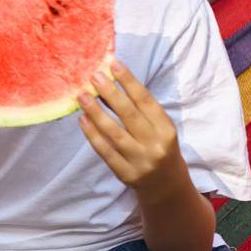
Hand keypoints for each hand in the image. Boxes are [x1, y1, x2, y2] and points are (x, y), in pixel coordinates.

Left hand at [78, 61, 188, 200]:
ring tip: (82, 95)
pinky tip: (82, 120)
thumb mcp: (158, 129)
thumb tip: (110, 84)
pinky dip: (92, 134)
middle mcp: (156, 145)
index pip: (146, 101)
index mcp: (166, 129)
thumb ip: (139, 111)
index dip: (129, 82)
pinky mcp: (126, 174)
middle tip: (94, 76)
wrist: (167, 186)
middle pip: (129, 115)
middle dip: (110, 93)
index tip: (113, 64)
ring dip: (96, 112)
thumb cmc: (159, 148)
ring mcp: (141, 161)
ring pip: (114, 133)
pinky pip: (105, 151)